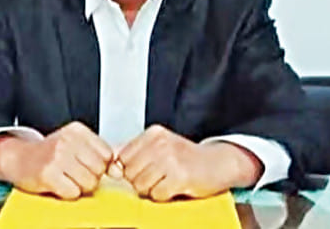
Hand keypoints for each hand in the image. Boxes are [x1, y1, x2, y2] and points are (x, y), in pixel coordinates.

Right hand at [0, 121, 112, 199]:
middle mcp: (67, 140)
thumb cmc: (49, 154)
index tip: (86, 165)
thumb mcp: (75, 144)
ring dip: (79, 186)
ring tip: (66, 179)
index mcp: (77, 130)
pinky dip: (67, 193)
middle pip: (99, 169)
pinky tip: (58, 184)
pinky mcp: (48, 174)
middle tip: (74, 173)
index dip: (100, 165)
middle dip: (90, 177)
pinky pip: (73, 192)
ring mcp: (57, 156)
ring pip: (89, 182)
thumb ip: (97, 153)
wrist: (18, 158)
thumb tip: (117, 171)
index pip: (107, 153)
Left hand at [116, 125, 262, 200]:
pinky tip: (175, 187)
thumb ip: (135, 153)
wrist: (219, 163)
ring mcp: (170, 158)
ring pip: (141, 185)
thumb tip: (110, 167)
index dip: (130, 169)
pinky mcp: (180, 175)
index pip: (121, 157)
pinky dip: (164, 196)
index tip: (144, 171)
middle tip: (159, 177)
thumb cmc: (187, 158)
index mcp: (153, 134)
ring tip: (167, 182)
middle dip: (140, 181)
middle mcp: (160, 143)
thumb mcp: (159, 147)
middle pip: (129, 173)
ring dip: (152, 190)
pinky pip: (157, 194)